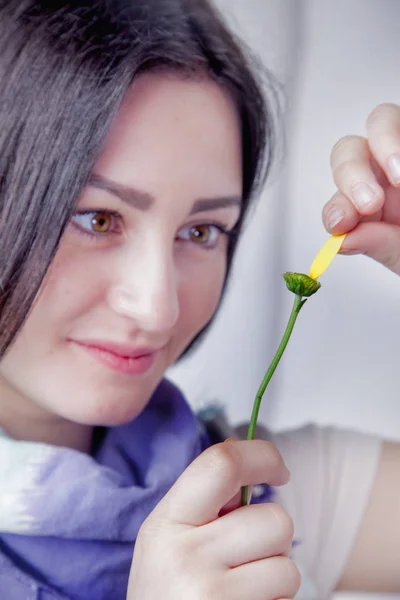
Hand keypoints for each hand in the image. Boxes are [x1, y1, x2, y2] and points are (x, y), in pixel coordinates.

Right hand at [127, 439, 299, 599]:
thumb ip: (206, 501)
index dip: (261, 455)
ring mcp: (210, 598)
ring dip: (274, 578)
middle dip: (271, 539)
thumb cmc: (167, 590)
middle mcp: (184, 557)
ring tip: (240, 591)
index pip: (221, 464)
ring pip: (288, 567)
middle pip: (275, 520)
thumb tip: (251, 458)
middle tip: (244, 558)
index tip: (278, 469)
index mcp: (167, 522)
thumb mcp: (169, 538)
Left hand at [323, 103, 399, 273]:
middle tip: (371, 202)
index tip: (342, 221)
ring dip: (386, 143)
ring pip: (382, 120)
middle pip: (350, 151)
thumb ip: (382, 246)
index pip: (340, 198)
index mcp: (370, 207)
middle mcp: (383, 174)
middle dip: (352, 174)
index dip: (336, 206)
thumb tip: (343, 241)